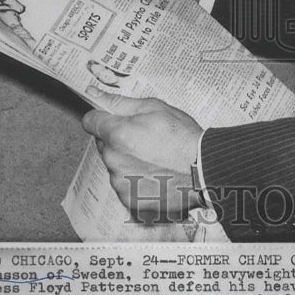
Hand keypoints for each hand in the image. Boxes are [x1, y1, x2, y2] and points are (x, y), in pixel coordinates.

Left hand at [82, 95, 202, 222]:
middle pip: (104, 145)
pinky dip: (135, 180)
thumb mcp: (154, 108)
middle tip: (144, 138)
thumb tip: (96, 94)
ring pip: (115, 166)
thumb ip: (120, 103)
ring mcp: (121, 182)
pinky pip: (125, 185)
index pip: (90, 122)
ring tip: (154, 158)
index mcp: (117, 134)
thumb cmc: (183, 138)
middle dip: (118, 140)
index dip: (102, 118)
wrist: (204, 170)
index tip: (111, 120)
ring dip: (127, 161)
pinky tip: (155, 174)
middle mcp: (114, 160)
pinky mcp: (129, 200)